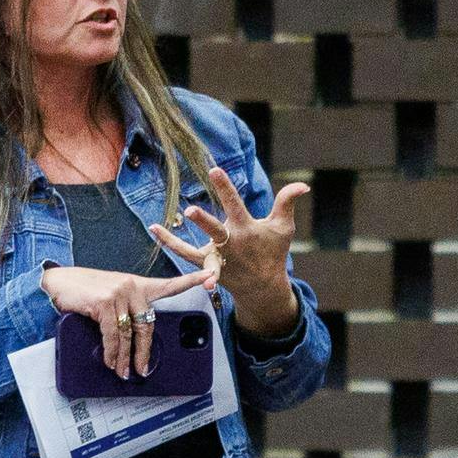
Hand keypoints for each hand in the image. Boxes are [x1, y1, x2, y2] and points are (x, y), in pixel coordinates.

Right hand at [41, 265, 216, 379]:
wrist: (58, 282)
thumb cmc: (84, 291)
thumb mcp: (110, 296)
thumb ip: (125, 310)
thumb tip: (131, 341)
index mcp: (137, 284)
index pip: (168, 284)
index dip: (191, 280)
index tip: (211, 275)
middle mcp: (132, 286)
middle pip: (147, 325)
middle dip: (144, 352)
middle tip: (143, 369)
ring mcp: (119, 293)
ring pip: (130, 334)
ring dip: (126, 357)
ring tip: (123, 371)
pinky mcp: (105, 302)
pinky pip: (114, 335)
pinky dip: (112, 352)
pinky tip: (111, 361)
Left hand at [149, 167, 307, 336]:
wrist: (263, 287)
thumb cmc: (273, 252)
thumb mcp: (283, 227)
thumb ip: (287, 202)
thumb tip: (303, 185)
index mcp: (247, 230)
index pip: (235, 205)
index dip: (225, 187)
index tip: (214, 170)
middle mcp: (230, 244)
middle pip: (215, 231)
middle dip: (204, 221)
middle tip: (190, 211)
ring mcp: (216, 257)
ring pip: (195, 248)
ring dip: (177, 241)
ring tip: (159, 227)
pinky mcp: (206, 264)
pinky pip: (184, 254)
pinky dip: (169, 243)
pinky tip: (154, 228)